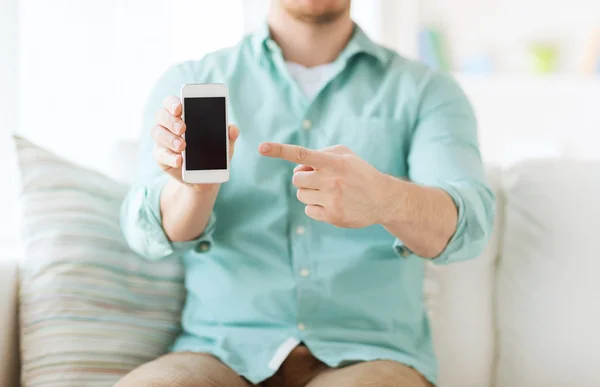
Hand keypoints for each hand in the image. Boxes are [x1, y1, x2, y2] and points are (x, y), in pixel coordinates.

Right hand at [152, 95, 238, 190]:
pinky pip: (160, 154)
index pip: (171, 103)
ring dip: (169, 138)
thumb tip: (233, 129)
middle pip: (161, 115)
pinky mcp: (161, 157)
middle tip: (183, 128)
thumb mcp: (224, 146)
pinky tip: (179, 160)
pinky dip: (170, 157)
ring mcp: (163, 141)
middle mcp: (169, 125)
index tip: (180, 107)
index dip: (172, 102)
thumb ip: (228, 136)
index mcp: (183, 116)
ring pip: (157, 133)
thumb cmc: (212, 154)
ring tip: (182, 146)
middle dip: (171, 120)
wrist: (205, 177)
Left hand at [259, 143, 390, 227]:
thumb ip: (321, 154)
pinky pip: (308, 210)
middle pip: (297, 179)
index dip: (280, 150)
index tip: (261, 147)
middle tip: (321, 180)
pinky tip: (332, 204)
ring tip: (330, 192)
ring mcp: (331, 199)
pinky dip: (316, 207)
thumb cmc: (360, 173)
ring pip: (301, 195)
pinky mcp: (332, 216)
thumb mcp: (345, 155)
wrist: (383, 199)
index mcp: (334, 162)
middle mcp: (331, 180)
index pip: (302, 154)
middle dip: (305, 179)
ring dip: (310, 193)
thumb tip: (298, 166)